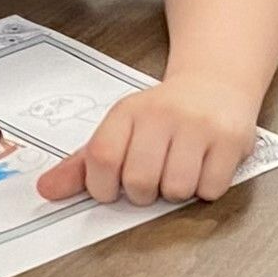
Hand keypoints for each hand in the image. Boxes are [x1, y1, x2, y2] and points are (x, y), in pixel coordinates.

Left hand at [37, 78, 258, 205]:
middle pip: (139, 182)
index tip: (112, 189)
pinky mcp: (230, 139)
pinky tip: (204, 167)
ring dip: (177, 191)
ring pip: (177, 190)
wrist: (215, 83)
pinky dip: (206, 189)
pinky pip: (211, 189)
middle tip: (153, 177)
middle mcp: (162, 114)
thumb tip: (47, 190)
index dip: (103, 187)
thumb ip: (83, 164)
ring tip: (181, 169)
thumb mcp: (121, 130)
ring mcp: (198, 126)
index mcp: (128, 111)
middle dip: (145, 193)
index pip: (101, 158)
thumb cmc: (163, 115)